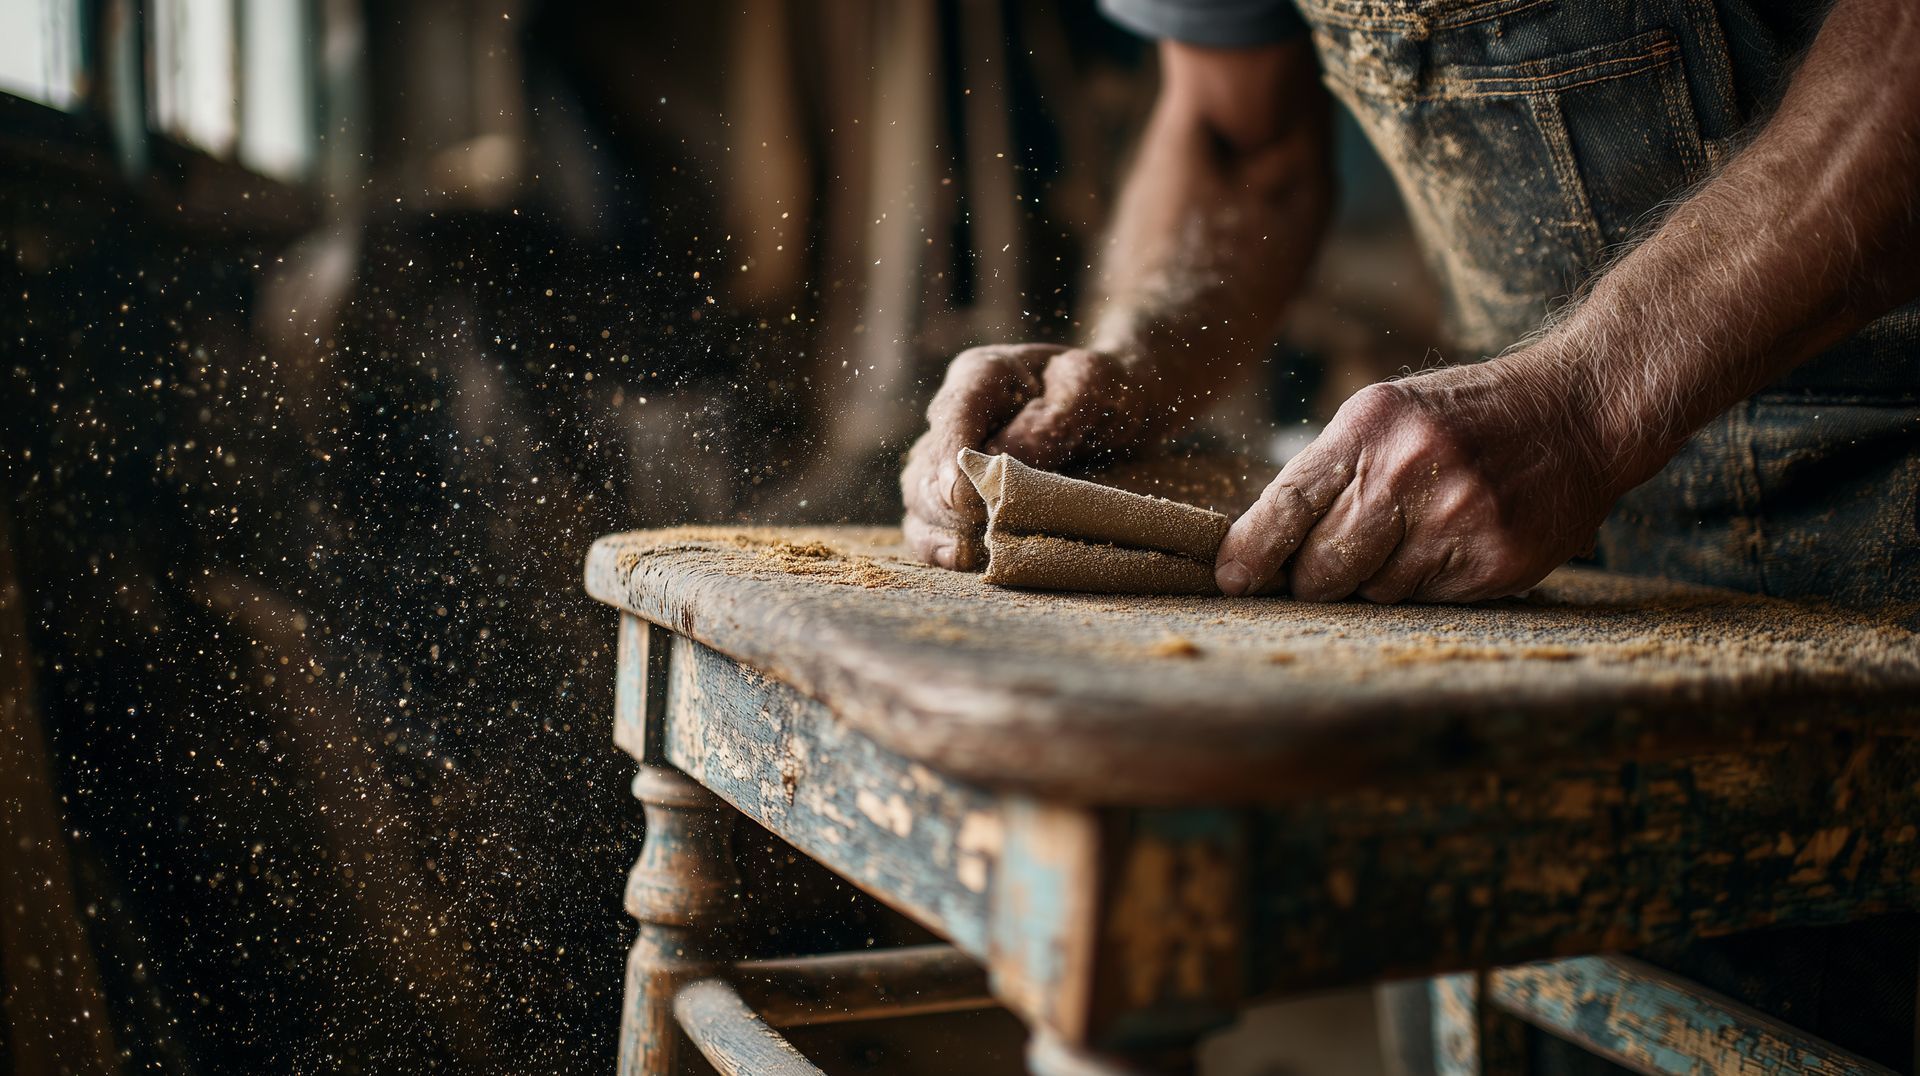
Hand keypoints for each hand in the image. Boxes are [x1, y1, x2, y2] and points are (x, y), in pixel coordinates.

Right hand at [901, 343, 1177, 568]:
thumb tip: (1005, 456)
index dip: (951, 457)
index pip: (955, 412)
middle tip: (985, 525)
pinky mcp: (960, 502)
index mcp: (985, 378)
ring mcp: (953, 463)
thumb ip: (1056, 412)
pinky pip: (930, 528)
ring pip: (921, 500)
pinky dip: (939, 547)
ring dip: (943, 528)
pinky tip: (960, 560)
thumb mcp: (1095, 383)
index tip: (960, 497)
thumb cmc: (1108, 392)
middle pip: (928, 464)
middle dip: (949, 501)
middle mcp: (958, 420)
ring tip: (972, 550)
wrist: (1124, 417)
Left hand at [1215, 355, 1623, 601]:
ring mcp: (1456, 517)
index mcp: (1371, 426)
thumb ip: (1330, 474)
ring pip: (1374, 593)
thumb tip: (1262, 550)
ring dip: (1380, 581)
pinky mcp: (1495, 559)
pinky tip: (1455, 547)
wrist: (1579, 410)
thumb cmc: (1464, 420)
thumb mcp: (1389, 418)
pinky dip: (1429, 587)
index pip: (1288, 502)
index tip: (1230, 579)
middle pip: (1322, 566)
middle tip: (1334, 566)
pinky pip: (1427, 602)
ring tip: (1416, 537)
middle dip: (1317, 578)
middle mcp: (1409, 469)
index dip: (1252, 550)